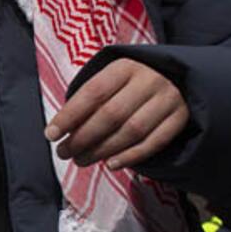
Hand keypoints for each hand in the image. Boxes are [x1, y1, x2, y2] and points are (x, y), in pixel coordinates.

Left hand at [45, 59, 190, 169]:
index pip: (93, 93)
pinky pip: (155, 142)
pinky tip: (111, 164)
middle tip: (64, 153)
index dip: (70, 116)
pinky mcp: (180, 117)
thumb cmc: (128, 86)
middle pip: (111, 115)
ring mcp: (168, 99)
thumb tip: (59, 132)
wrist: (176, 78)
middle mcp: (149, 80)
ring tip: (82, 160)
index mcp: (125, 67)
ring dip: (103, 150)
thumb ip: (87, 102)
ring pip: (132, 130)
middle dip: (83, 138)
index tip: (51, 135)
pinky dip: (131, 156)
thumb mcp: (108, 82)